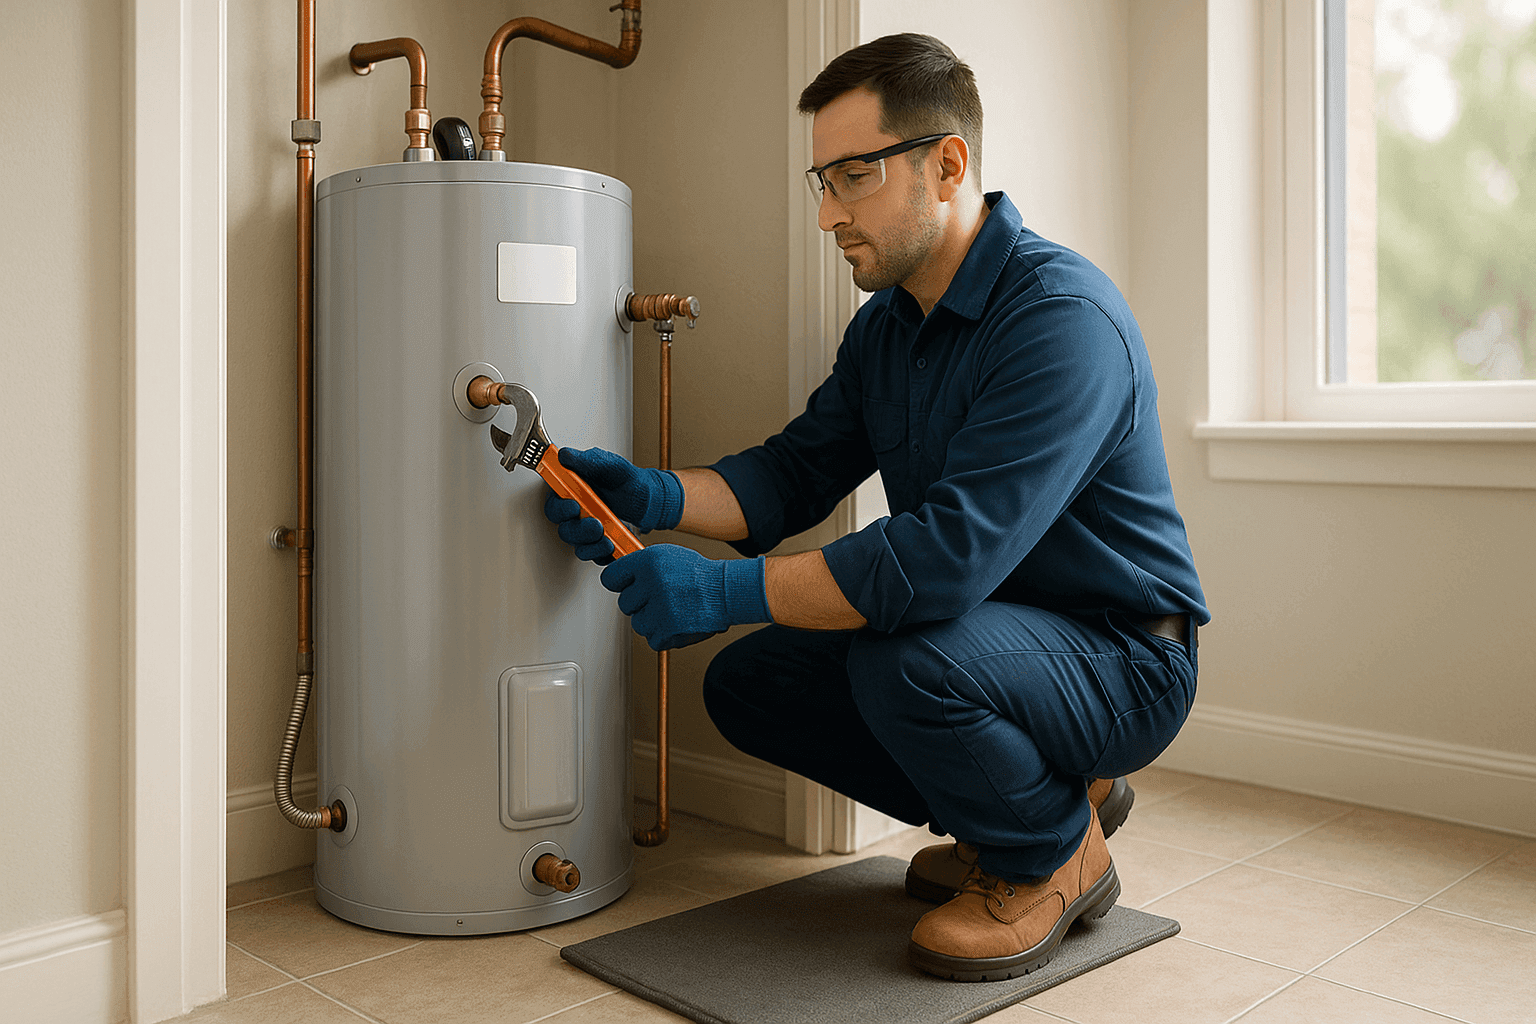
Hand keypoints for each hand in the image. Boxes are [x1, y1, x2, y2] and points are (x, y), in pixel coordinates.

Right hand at [543, 447, 682, 563]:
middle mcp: (576, 513)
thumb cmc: (627, 480)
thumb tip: (564, 455)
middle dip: (579, 530)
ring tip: (608, 540)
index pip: (554, 505)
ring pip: (578, 545)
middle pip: (564, 528)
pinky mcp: (598, 543)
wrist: (649, 497)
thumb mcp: (610, 464)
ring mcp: (587, 530)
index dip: (560, 509)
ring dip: (591, 545)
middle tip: (596, 525)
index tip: (574, 507)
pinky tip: (612, 549)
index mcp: (572, 492)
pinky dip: (602, 555)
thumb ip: (587, 460)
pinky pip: (595, 555)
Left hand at [599, 545, 770, 650]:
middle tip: (661, 598)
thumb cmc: (699, 574)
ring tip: (673, 609)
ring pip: (638, 623)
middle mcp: (651, 583)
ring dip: (652, 621)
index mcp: (647, 561)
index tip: (628, 586)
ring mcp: (658, 608)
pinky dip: (664, 635)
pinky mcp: (667, 629)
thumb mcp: (668, 555)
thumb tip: (620, 576)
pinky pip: (652, 639)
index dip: (620, 584)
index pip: (610, 578)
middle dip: (640, 604)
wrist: (725, 591)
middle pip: (624, 603)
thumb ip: (641, 565)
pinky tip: (678, 621)